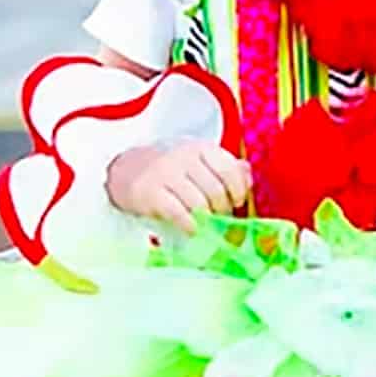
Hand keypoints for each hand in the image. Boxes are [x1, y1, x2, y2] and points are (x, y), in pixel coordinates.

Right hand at [106, 140, 250, 233]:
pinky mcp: (149, 192)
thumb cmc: (172, 170)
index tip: (237, 201)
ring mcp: (166, 173)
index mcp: (202, 148)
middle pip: (215, 189)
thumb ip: (226, 168)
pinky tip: (192, 228)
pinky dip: (189, 224)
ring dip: (207, 218)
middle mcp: (184, 157)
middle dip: (222, 208)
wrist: (127, 170)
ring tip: (206, 222)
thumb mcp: (200, 162)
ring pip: (199, 203)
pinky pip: (178, 212)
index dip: (238, 189)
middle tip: (219, 216)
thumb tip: (248, 176)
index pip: (229, 169)